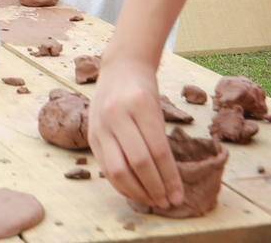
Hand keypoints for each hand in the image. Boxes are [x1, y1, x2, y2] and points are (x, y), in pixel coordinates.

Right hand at [88, 58, 182, 210]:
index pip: (158, 150)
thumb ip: (159, 140)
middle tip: (168, 203)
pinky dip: (121, 185)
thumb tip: (170, 182)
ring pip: (118, 170)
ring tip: (153, 202)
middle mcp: (117, 114)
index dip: (170, 178)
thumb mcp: (157, 108)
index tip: (179, 196)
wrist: (119, 68)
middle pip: (138, 162)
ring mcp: (100, 125)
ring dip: (137, 192)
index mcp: (140, 104)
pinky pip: (106, 168)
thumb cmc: (144, 89)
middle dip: (155, 188)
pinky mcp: (91, 136)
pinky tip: (135, 192)